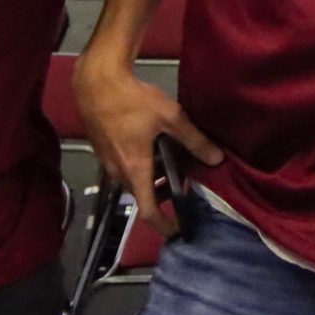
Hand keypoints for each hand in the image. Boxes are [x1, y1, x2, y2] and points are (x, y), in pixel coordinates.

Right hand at [73, 53, 224, 237]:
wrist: (97, 84)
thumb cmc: (133, 102)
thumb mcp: (171, 118)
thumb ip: (194, 140)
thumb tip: (217, 160)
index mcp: (135, 169)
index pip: (147, 210)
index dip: (164, 224)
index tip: (180, 229)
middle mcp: (118, 173)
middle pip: (143, 195)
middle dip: (164, 195)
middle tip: (187, 184)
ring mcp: (108, 163)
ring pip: (134, 181)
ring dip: (154, 179)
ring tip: (176, 162)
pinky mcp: (103, 151)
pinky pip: (126, 168)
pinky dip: (143, 167)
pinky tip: (157, 147)